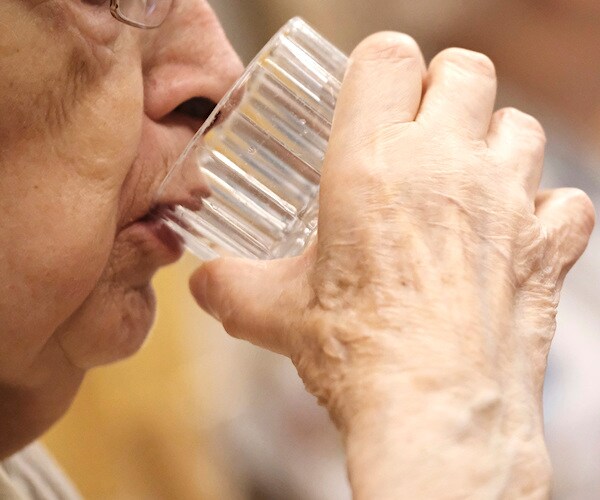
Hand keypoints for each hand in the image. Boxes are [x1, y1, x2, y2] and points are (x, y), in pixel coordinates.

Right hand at [189, 33, 594, 497]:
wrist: (436, 415)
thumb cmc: (357, 357)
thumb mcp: (274, 315)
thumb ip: (232, 287)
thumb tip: (204, 282)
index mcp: (372, 164)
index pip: (387, 57)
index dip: (380, 67)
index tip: (374, 97)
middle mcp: (447, 166)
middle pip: (466, 70)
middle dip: (443, 89)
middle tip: (421, 130)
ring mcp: (507, 202)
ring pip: (520, 125)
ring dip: (494, 140)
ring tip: (466, 177)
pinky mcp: (548, 248)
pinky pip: (565, 200)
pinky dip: (544, 208)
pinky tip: (515, 230)